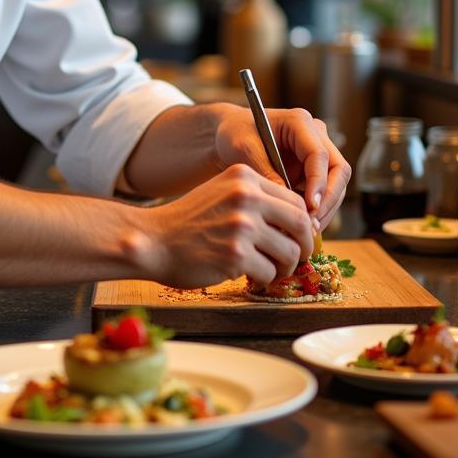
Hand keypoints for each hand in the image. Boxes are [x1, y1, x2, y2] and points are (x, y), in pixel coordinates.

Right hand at [144, 165, 314, 287]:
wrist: (153, 240)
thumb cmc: (188, 221)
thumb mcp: (221, 193)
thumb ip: (256, 199)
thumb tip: (298, 223)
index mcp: (244, 178)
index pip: (295, 200)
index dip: (303, 224)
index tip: (300, 238)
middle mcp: (246, 197)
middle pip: (301, 224)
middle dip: (304, 246)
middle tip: (298, 258)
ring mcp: (241, 226)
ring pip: (289, 252)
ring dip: (283, 267)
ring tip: (268, 270)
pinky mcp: (236, 255)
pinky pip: (269, 273)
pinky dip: (263, 280)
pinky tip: (248, 276)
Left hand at [213, 104, 350, 230]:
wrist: (231, 133)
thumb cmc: (236, 134)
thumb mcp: (245, 150)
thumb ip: (266, 172)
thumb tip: (288, 202)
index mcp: (300, 122)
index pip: (319, 154)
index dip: (318, 182)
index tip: (310, 207)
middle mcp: (315, 135)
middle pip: (338, 170)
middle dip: (328, 200)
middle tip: (311, 225)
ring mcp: (318, 152)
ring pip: (337, 184)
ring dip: (325, 209)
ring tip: (306, 231)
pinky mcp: (314, 170)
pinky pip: (325, 192)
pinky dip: (317, 210)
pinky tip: (302, 226)